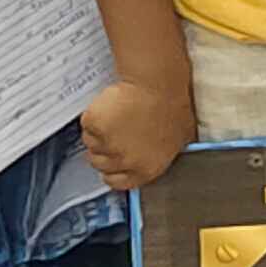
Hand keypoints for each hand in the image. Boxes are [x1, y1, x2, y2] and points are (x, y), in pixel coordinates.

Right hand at [80, 71, 193, 194]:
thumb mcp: (178, 140)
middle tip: (116, 131)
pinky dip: (95, 116)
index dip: (112, 171)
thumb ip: (159, 157)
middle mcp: (125, 162)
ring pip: (91, 144)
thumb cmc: (173, 106)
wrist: (160, 83)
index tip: (111, 162)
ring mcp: (107, 144)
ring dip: (99, 132)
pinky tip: (111, 107)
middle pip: (99, 163)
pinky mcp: (94, 125)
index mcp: (148, 169)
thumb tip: (150, 161)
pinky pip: (87, 125)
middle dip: (105, 148)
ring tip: (118, 116)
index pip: (117, 183)